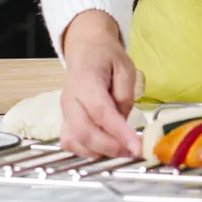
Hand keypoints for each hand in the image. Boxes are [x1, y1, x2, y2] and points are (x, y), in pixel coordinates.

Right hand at [59, 10, 141, 158]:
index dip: (119, 132)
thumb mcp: (125, 67)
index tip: (136, 147)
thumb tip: (123, 121)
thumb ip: (125, 94)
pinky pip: (71, 142)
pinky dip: (87, 150)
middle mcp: (70, 100)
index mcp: (86, 82)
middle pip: (84, 132)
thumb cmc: (107, 57)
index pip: (101, 112)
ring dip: (99, 151)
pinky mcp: (65, 120)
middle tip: (132, 151)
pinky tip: (106, 147)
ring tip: (122, 149)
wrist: (86, 49)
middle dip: (110, 147)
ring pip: (75, 141)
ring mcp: (64, 111)